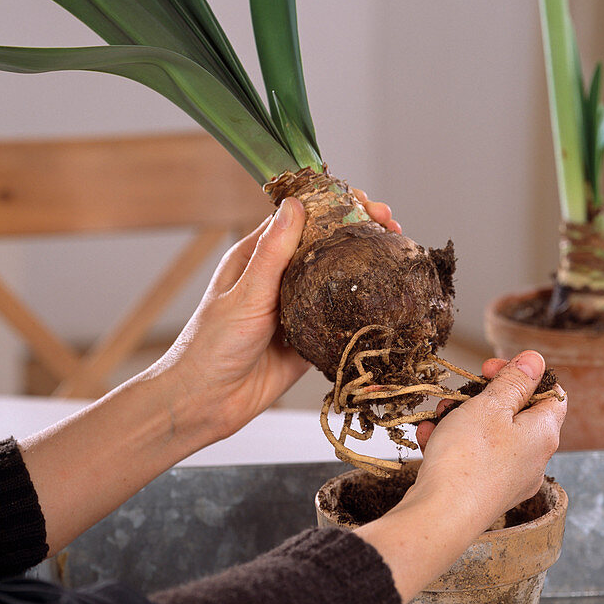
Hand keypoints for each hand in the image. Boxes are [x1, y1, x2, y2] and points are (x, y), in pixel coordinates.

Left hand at [156, 190, 400, 444]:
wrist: (205, 403)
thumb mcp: (246, 294)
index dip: (335, 205)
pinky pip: (341, 315)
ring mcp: (298, 306)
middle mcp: (280, 276)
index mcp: (258, 256)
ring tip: (397, 252)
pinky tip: (387, 295)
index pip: (302, 218)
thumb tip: (296, 204)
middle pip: (326, 243)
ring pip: (338, 276)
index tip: (364, 200)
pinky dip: (363, 304)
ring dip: (366, 262)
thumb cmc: (211, 345)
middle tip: (390, 225)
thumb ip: (273, 253)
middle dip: (359, 229)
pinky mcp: (311, 336)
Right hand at [352, 351, 565, 601]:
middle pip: (515, 412)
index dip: (522, 374)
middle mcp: (534, 458)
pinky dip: (451, 443)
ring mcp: (510, 479)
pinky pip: (473, 457)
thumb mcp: (490, 405)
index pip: (549, 392)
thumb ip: (514, 381)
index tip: (489, 369)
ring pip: (489, 434)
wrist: (440, 517)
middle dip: (482, 397)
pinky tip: (428, 437)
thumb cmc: (468, 457)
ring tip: (437, 416)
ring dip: (461, 418)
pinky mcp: (486, 492)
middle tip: (459, 394)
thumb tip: (536, 360)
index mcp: (544, 433)